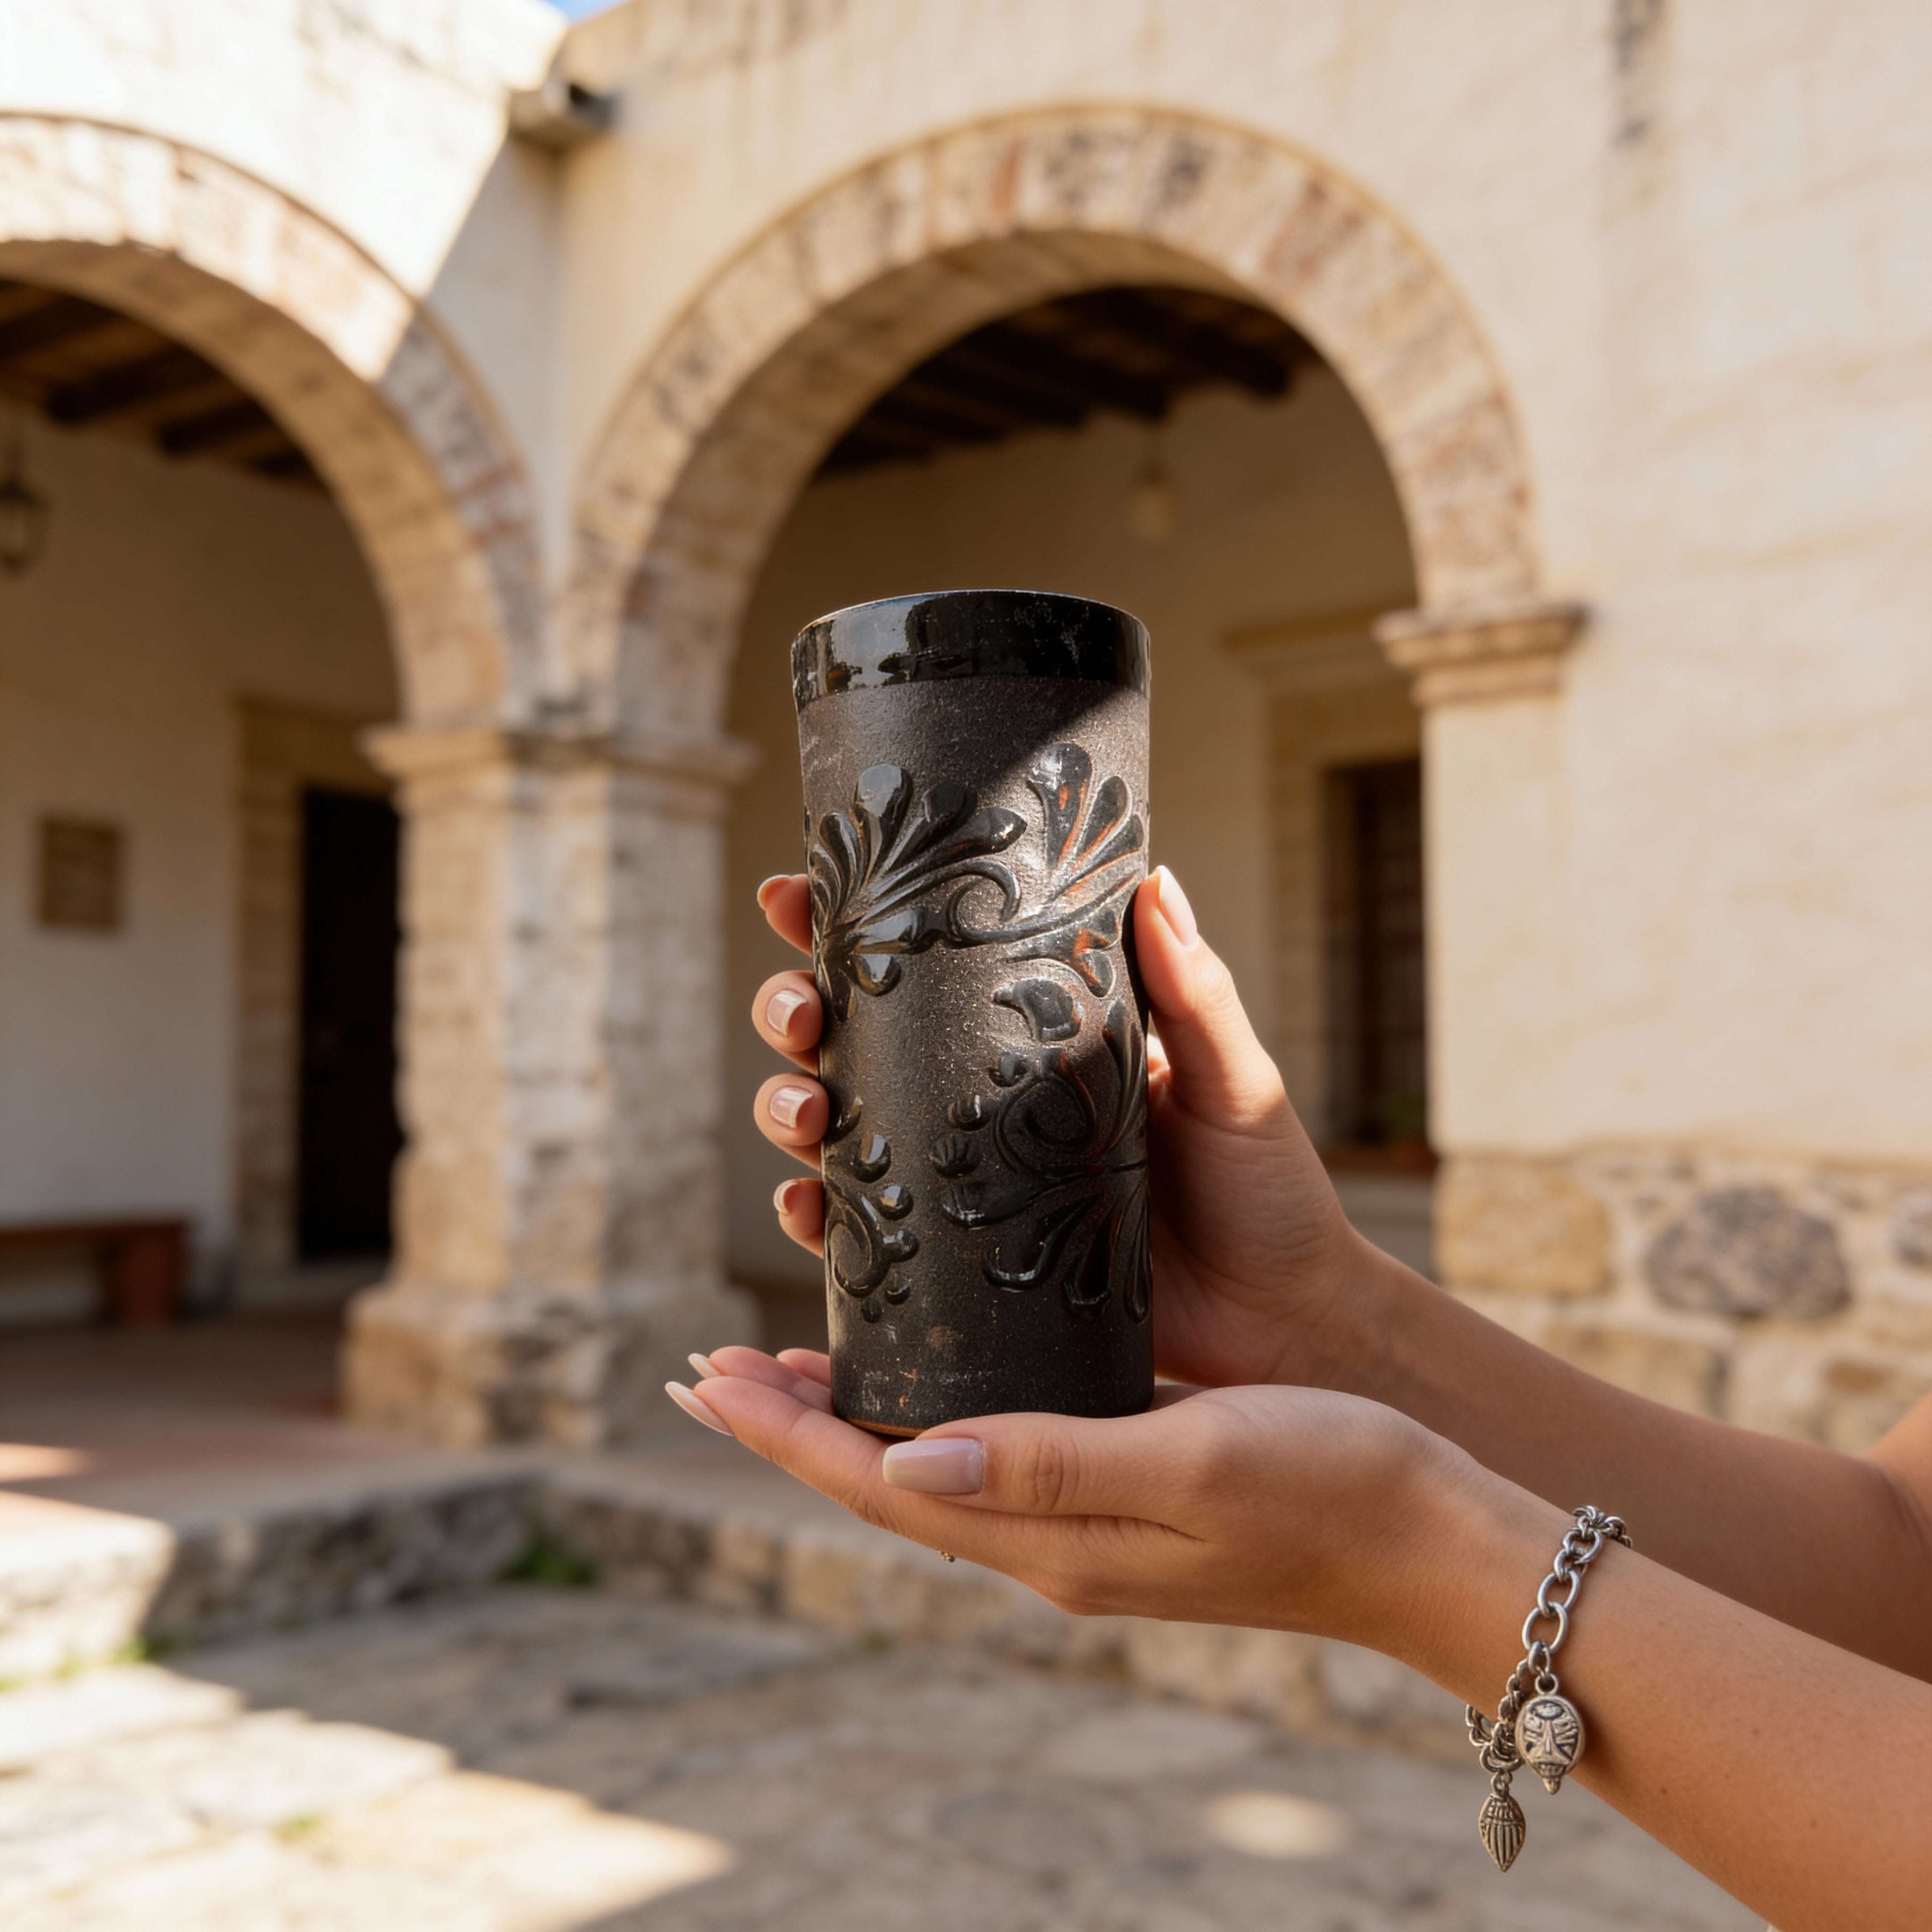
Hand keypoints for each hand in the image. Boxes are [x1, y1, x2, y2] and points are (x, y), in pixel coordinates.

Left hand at [681, 1344, 1481, 1653]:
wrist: (1434, 1540)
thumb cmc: (1331, 1485)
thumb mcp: (1190, 1461)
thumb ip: (1051, 1464)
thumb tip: (912, 1462)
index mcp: (1057, 1540)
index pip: (882, 1487)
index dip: (788, 1433)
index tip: (709, 1380)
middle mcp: (1055, 1544)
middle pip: (886, 1484)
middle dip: (793, 1428)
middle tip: (711, 1373)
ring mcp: (1088, 1529)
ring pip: (931, 1474)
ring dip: (850, 1428)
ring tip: (785, 1375)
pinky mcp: (1124, 1495)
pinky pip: (990, 1464)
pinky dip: (929, 1426)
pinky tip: (923, 1393)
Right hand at [748, 865, 1384, 1391]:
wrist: (1280, 1323)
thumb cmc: (1266, 1193)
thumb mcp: (1235, 1083)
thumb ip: (1197, 993)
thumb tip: (1159, 881)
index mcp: (1037, 1037)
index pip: (926, 964)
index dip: (841, 923)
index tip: (791, 892)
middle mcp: (982, 1101)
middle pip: (850, 1038)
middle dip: (794, 1011)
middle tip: (800, 1012)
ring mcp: (964, 1181)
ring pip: (838, 1129)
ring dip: (789, 1108)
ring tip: (804, 1109)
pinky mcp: (960, 1264)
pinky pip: (862, 1236)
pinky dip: (815, 1218)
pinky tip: (807, 1206)